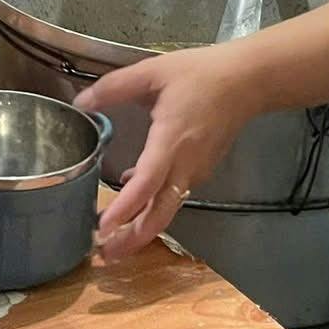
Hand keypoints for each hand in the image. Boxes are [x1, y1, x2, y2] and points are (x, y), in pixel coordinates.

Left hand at [82, 48, 258, 260]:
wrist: (248, 81)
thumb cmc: (200, 74)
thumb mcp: (153, 72)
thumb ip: (114, 86)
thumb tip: (81, 101)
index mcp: (171, 140)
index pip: (147, 183)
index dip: (125, 208)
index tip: (103, 226)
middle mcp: (186, 164)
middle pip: (160, 213)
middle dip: (132, 239)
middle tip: (103, 256)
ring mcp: (196, 171)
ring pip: (167, 210)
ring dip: (141, 230)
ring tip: (111, 241)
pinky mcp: (201, 171)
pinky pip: (174, 197)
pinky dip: (153, 208)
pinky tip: (131, 201)